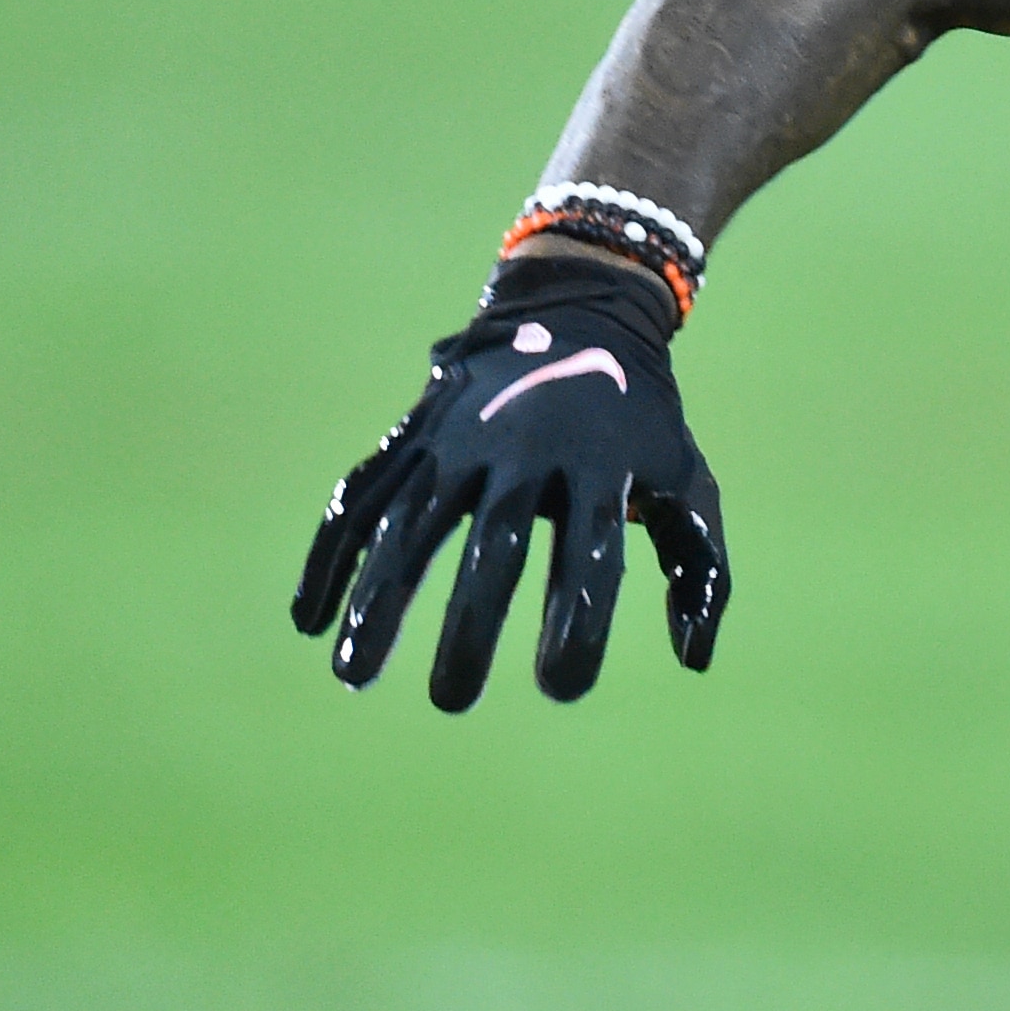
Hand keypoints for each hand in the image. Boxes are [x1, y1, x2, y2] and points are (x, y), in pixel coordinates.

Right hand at [292, 257, 728, 709]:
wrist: (584, 310)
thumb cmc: (641, 422)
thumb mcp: (688, 478)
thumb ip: (699, 568)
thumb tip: (694, 661)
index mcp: (604, 465)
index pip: (593, 554)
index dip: (578, 622)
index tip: (562, 688)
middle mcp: (528, 450)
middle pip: (495, 544)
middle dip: (469, 625)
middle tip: (453, 700)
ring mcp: (462, 437)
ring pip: (413, 522)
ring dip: (380, 598)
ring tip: (355, 674)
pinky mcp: (415, 432)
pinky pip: (362, 496)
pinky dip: (330, 556)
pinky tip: (310, 621)